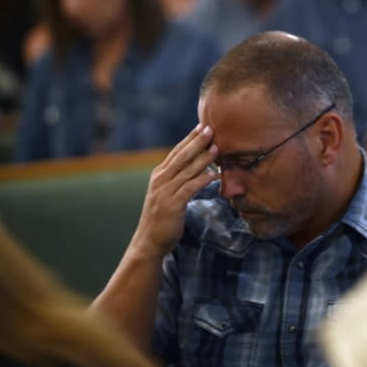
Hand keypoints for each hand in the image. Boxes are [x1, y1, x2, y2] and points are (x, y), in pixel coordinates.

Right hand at [130, 124, 218, 259]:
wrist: (149, 240)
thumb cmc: (162, 216)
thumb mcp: (166, 192)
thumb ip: (177, 178)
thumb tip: (194, 166)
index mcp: (159, 175)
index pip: (176, 152)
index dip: (190, 138)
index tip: (202, 126)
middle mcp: (160, 180)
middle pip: (181, 156)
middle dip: (197, 142)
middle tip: (211, 129)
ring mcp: (165, 192)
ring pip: (187, 170)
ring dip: (203, 158)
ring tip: (217, 148)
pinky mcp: (172, 205)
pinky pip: (190, 188)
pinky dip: (202, 179)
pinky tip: (214, 174)